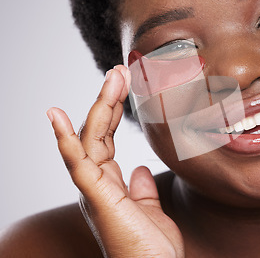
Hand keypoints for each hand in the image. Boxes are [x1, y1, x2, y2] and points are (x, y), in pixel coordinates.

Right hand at [47, 66, 183, 257]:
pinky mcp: (97, 198)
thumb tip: (139, 169)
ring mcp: (93, 190)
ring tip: (112, 76)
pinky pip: (78, 164)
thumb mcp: (149, 210)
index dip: (113, 110)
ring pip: (89, 139)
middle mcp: (95, 183)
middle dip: (108, 99)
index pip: (106, 138)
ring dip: (99, 105)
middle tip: (120, 70)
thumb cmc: (151, 248)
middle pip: (97, 132)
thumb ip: (141, 189)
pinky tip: (57, 117)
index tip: (124, 83)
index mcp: (107, 183)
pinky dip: (65, 140)